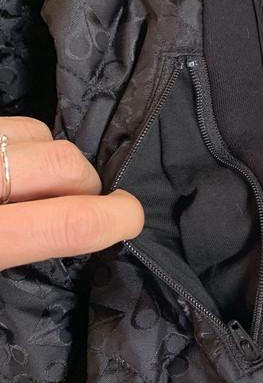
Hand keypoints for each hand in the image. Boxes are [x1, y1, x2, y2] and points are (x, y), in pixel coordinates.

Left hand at [0, 117, 143, 270]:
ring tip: (35, 187)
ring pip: (40, 134)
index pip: (73, 223)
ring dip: (53, 161)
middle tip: (70, 208)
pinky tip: (12, 171)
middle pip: (65, 163)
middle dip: (86, 184)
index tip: (128, 219)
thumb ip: (26, 256)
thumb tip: (74, 241)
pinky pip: (13, 125)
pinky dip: (26, 145)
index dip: (117, 218)